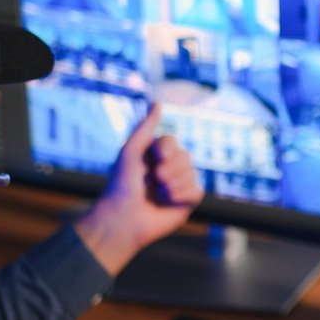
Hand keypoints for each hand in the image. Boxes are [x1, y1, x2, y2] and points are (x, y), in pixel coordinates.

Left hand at [73, 103, 202, 275]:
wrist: (123, 218)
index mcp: (154, 156)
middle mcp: (168, 169)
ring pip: (192, 174)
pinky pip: (197, 191)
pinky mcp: (186, 203)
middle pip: (186, 157)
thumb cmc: (122, 184)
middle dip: (169, 169)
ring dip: (172, 184)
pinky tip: (167, 203)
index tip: (153, 159)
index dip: (166, 149)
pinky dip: (181, 196)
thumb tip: (157, 101)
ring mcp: (178, 186)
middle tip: (153, 180)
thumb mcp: (131, 150)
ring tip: (157, 195)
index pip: (173, 142)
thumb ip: (146, 126)